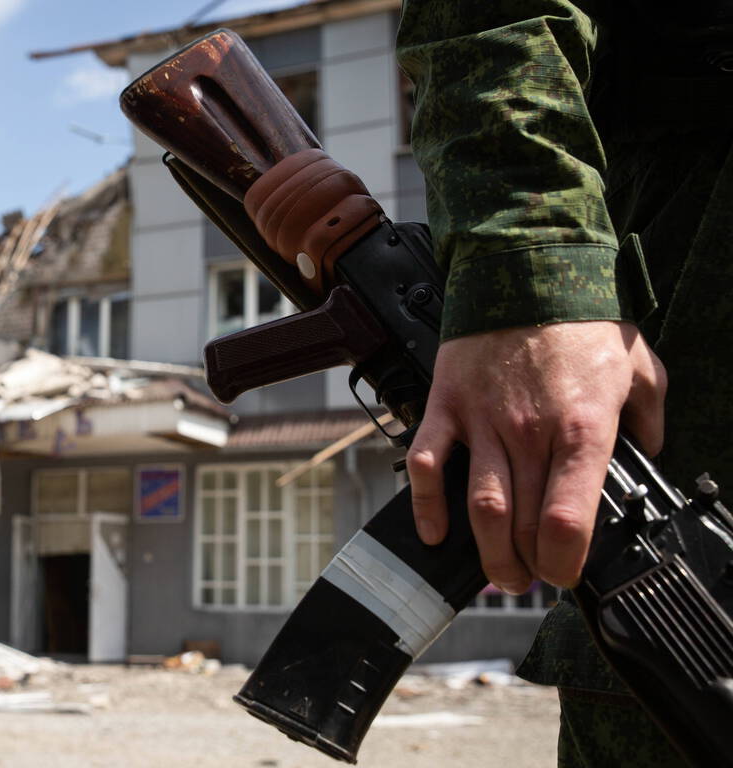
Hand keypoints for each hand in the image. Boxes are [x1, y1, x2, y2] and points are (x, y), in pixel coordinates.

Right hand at [406, 321, 666, 590]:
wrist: (524, 271)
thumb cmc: (581, 321)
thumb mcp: (640, 368)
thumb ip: (650, 419)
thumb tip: (650, 452)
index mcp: (581, 429)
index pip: (566, 521)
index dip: (564, 563)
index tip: (566, 572)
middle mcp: (528, 433)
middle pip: (521, 526)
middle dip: (528, 567)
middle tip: (532, 578)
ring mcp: (481, 422)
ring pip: (479, 507)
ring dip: (487, 553)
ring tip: (499, 572)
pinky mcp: (446, 407)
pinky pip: (428, 465)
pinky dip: (425, 507)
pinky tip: (435, 534)